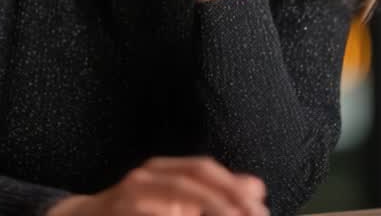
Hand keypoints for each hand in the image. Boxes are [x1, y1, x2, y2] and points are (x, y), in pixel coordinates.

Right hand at [45, 156, 267, 215]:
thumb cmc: (133, 213)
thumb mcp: (173, 201)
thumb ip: (211, 194)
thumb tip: (256, 187)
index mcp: (162, 170)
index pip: (203, 169)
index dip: (233, 185)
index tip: (260, 206)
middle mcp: (145, 176)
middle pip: (192, 178)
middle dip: (226, 198)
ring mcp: (129, 195)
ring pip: (176, 193)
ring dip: (209, 206)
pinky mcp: (119, 211)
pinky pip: (151, 213)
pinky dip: (175, 214)